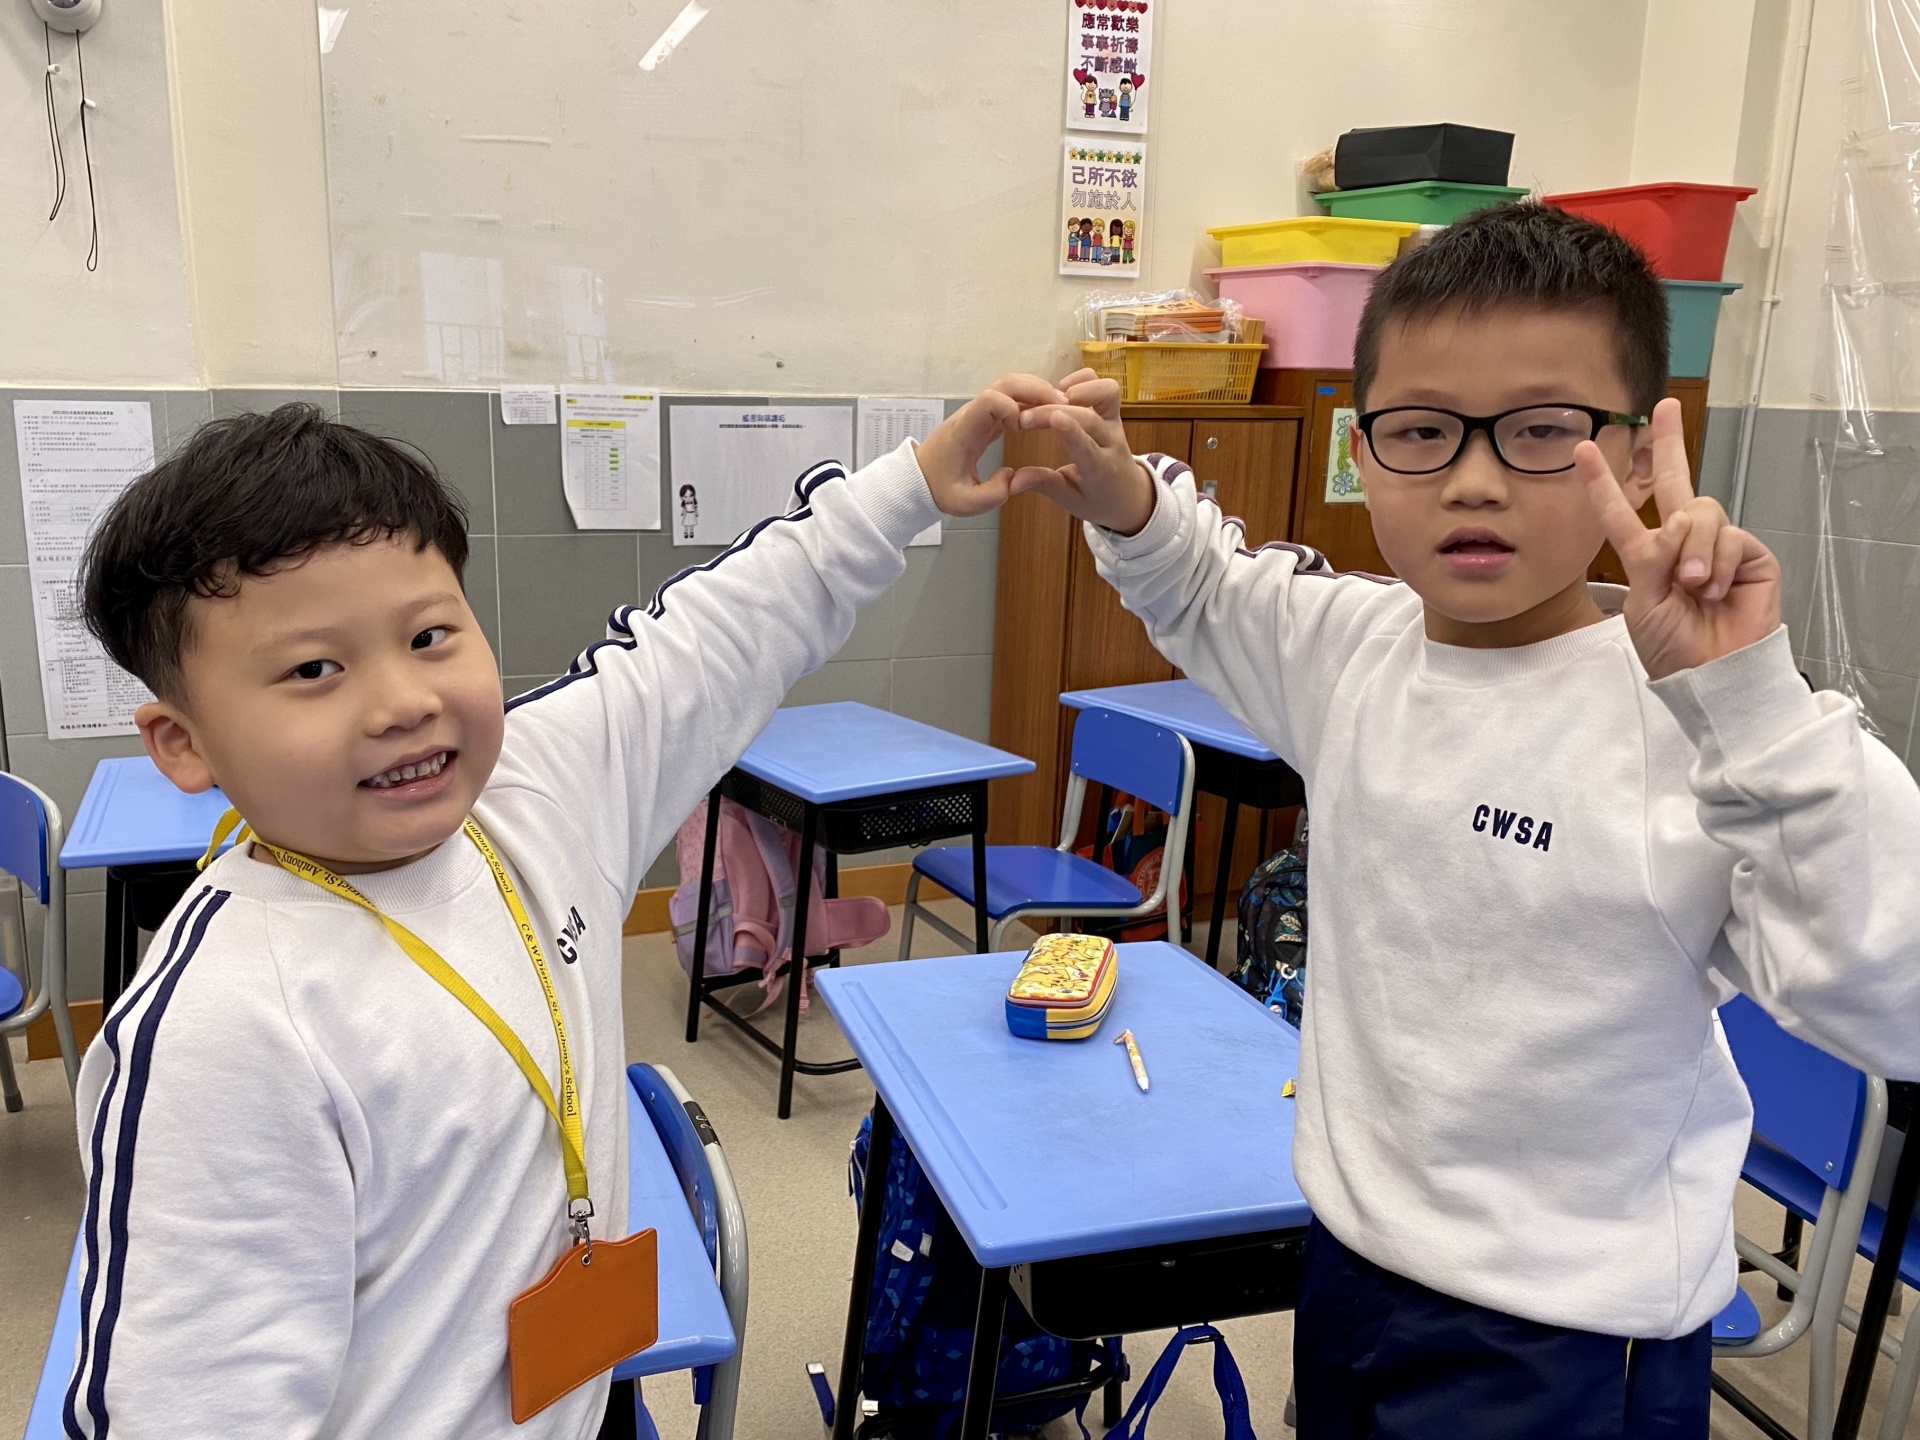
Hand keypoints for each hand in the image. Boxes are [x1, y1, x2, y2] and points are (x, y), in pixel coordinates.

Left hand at [915, 374, 1067, 517]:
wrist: (919, 478)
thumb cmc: (938, 489)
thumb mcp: (965, 503)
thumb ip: (993, 494)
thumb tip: (1014, 477)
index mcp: (965, 431)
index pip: (989, 400)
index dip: (1012, 408)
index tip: (1021, 429)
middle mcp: (972, 414)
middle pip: (1006, 383)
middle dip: (1036, 389)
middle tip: (1063, 405)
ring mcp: (979, 413)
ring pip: (1010, 386)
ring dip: (1037, 391)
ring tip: (1061, 407)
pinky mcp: (986, 418)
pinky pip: (1010, 399)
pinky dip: (1031, 401)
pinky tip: (1047, 413)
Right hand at [1006, 369, 1157, 534]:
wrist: (1128, 494)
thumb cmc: (1096, 498)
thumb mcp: (1069, 500)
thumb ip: (1043, 485)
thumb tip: (1012, 482)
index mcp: (1100, 469)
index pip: (1088, 448)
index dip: (1071, 431)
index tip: (1054, 418)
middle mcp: (1111, 440)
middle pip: (1087, 417)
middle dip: (1052, 412)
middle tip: (1021, 418)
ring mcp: (1114, 421)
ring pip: (1106, 392)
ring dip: (1076, 388)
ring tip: (1049, 401)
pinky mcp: (1112, 409)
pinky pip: (1102, 384)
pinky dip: (1082, 381)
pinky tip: (1061, 393)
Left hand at [1578, 397, 1781, 680]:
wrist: (1712, 675)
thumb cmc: (1675, 648)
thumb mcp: (1643, 603)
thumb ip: (1652, 558)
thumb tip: (1679, 519)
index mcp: (1649, 556)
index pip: (1622, 512)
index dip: (1604, 482)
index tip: (1584, 449)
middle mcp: (1684, 544)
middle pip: (1679, 483)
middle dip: (1672, 442)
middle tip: (1666, 406)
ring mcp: (1719, 546)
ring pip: (1701, 512)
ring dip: (1694, 548)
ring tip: (1694, 586)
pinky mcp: (1751, 555)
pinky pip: (1731, 536)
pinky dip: (1720, 563)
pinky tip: (1718, 590)